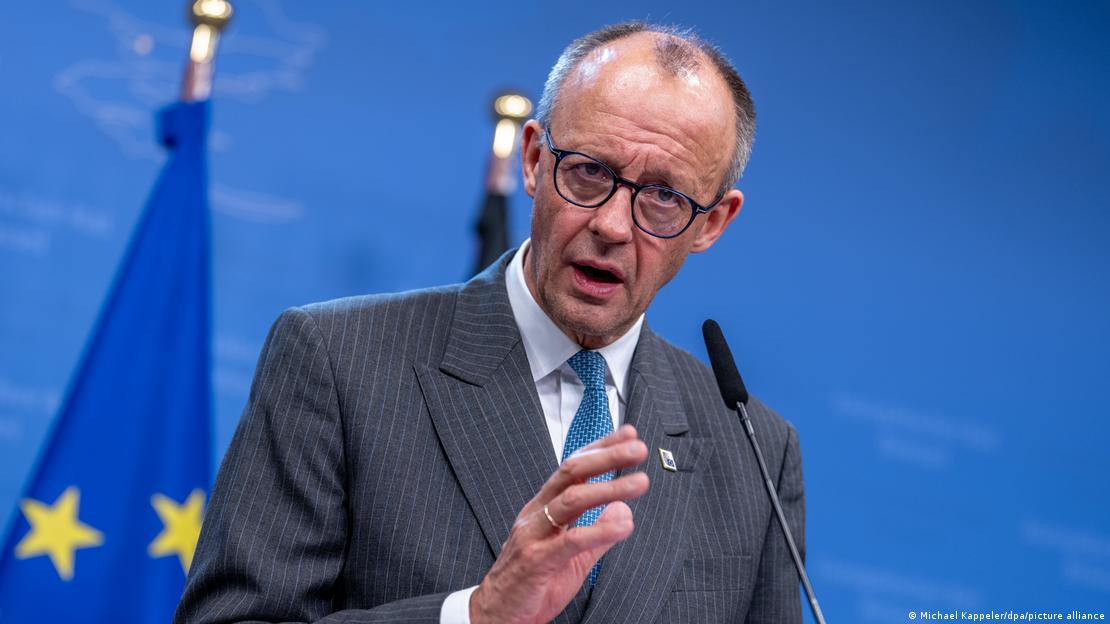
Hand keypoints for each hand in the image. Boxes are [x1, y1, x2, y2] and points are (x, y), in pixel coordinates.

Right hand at [469, 424, 649, 623]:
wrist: (498, 616)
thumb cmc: (532, 584)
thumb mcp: (573, 556)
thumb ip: (598, 533)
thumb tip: (624, 511)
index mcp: (543, 507)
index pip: (573, 467)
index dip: (601, 448)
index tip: (628, 434)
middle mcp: (536, 513)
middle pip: (572, 472)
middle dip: (607, 456)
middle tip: (637, 447)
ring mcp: (534, 534)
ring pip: (572, 499)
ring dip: (609, 487)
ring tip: (640, 482)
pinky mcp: (536, 560)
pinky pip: (571, 539)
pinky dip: (600, 529)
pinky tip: (624, 525)